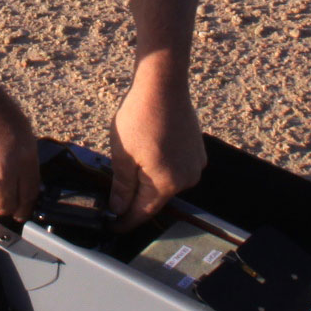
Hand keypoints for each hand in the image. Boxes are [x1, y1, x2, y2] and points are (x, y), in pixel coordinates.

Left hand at [107, 66, 206, 229]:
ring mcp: (195, 164)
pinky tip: (147, 153)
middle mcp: (186, 178)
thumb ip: (122, 187)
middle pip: (156, 198)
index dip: (126, 221)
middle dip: (135, 199)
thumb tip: (118, 208)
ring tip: (129, 169)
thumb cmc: (141, 116)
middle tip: (114, 198)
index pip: (143, 212)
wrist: (163, 85)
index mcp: (167, 184)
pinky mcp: (197, 150)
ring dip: (148, 181)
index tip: (114, 226)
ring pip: (166, 182)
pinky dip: (161, 166)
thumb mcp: (122, 155)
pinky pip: (175, 167)